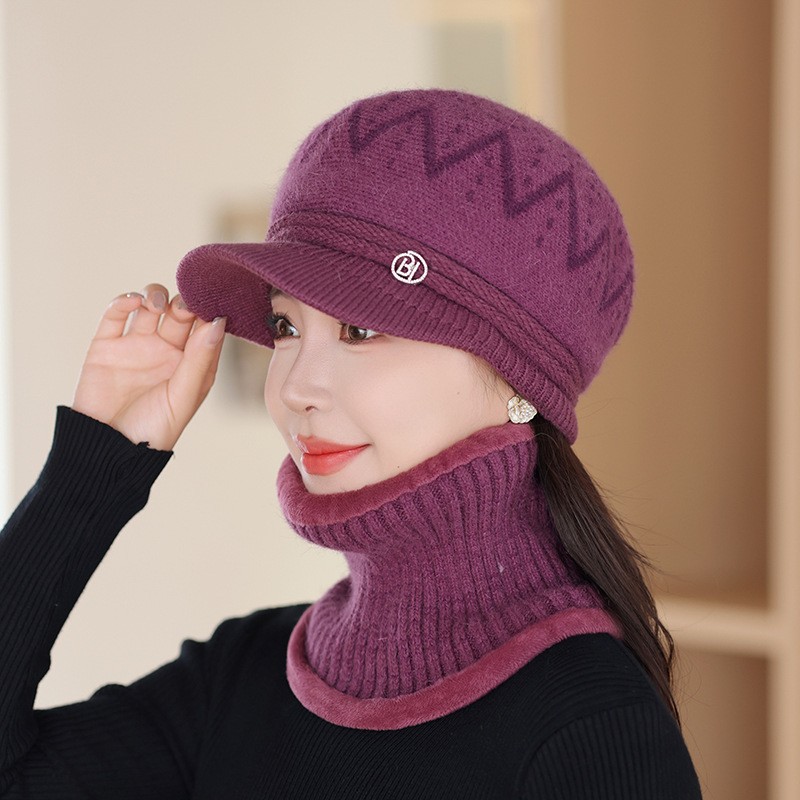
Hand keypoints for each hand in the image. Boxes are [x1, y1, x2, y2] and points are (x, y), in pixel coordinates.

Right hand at [72, 283, 225, 449]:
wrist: (107, 449)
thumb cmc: (154, 430)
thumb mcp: (183, 396)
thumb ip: (200, 359)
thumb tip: (218, 321)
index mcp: (192, 364)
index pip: (206, 327)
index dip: (209, 311)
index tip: (212, 299)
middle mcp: (166, 351)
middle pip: (180, 312)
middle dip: (184, 302)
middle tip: (184, 305)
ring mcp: (136, 346)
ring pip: (149, 306)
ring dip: (156, 295)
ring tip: (157, 304)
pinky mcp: (107, 345)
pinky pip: (115, 315)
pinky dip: (123, 301)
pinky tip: (132, 301)